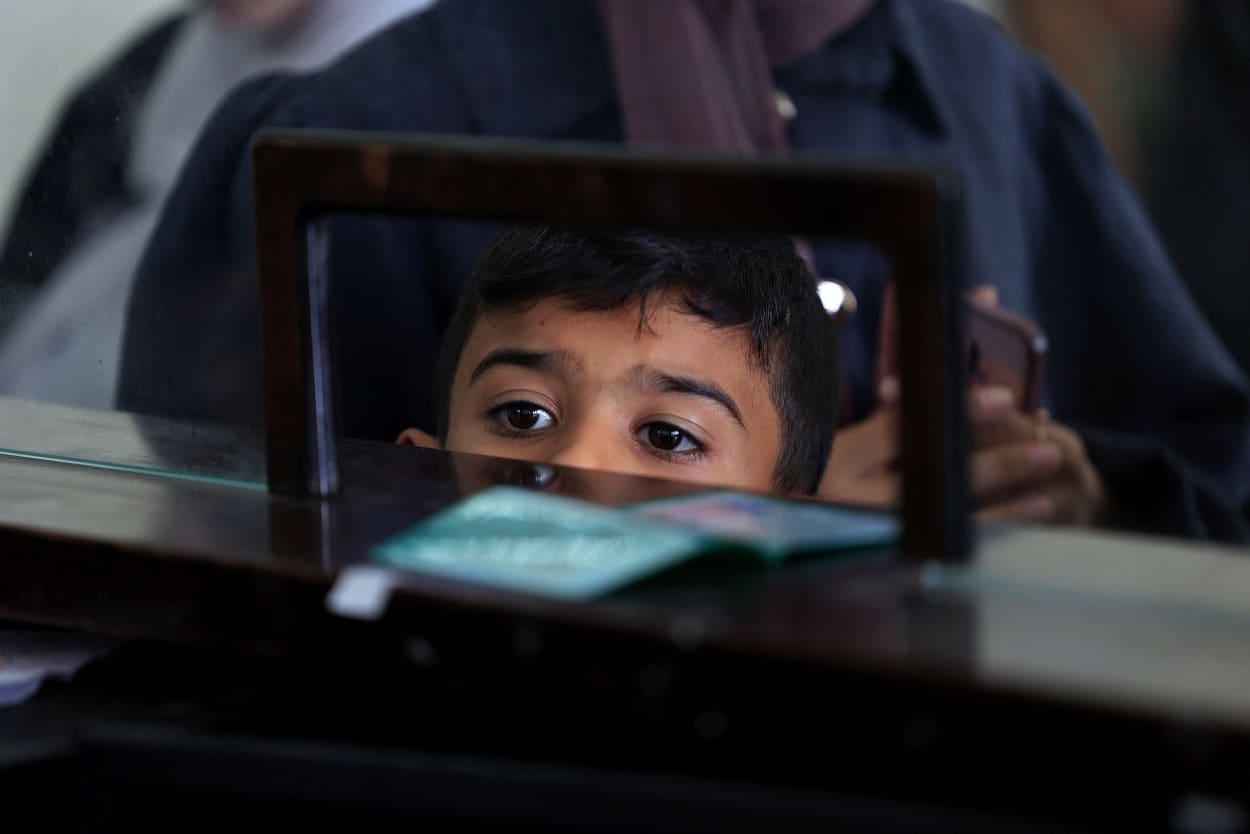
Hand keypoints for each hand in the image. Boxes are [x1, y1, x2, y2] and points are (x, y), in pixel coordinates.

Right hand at [817, 378, 1109, 526]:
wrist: (795, 530)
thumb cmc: (822, 459)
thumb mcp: (840, 420)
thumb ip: (892, 382)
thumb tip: (959, 312)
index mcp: (833, 456)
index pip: (899, 428)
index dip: (955, 411)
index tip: (1003, 398)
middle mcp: (848, 498)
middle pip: (932, 473)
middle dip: (994, 457)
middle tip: (1043, 439)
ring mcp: (870, 533)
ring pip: (950, 511)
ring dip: (1010, 491)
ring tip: (1049, 463)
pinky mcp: (892, 555)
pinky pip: (958, 540)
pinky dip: (1005, 522)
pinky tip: (1039, 508)